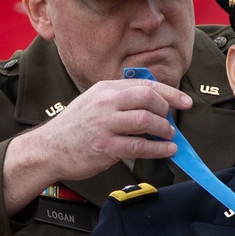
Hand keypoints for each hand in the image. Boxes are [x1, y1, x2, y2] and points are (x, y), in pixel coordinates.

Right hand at [2, 77, 191, 213]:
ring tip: (169, 137)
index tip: (185, 101)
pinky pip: (140, 147)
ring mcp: (105, 124)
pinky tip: (166, 151)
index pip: (145, 85)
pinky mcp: (106, 147)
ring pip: (146, 121)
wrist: (49, 148)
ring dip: (164, 130)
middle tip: (170, 122)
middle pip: (148, 98)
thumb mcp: (94, 102)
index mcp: (106, 89)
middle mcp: (106, 103)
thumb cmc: (75, 127)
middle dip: (166, 110)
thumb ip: (120, 99)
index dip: (170, 93)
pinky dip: (158, 150)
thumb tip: (153, 103)